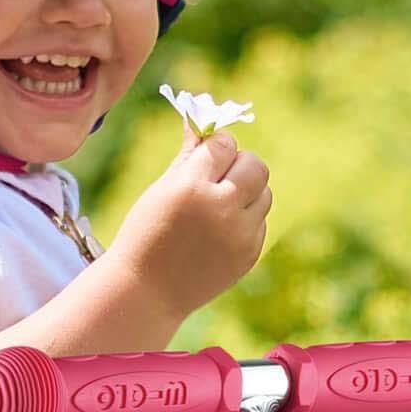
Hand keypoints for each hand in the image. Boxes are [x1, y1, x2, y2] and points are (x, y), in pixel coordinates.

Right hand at [112, 128, 269, 317]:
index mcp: (191, 187)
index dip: (217, 147)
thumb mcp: (160, 189)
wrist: (147, 292)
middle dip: (239, 165)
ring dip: (245, 193)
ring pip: (264, 193)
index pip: (224, 145)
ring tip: (218, 207)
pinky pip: (260, 222)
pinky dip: (244, 220)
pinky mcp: (249, 254)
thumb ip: (188, 154)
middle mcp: (221, 209)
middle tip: (219, 177)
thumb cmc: (145, 234)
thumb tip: (199, 119)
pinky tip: (218, 232)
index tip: (207, 155)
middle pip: (255, 165)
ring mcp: (239, 235)